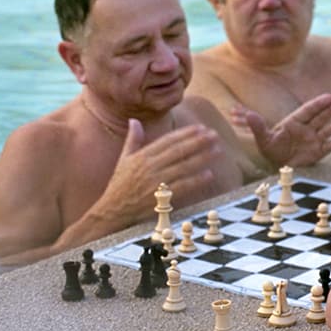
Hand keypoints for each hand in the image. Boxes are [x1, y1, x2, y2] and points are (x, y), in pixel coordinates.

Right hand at [96, 120, 221, 221]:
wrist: (112, 210)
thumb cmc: (119, 184)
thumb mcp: (124, 159)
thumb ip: (133, 139)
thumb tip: (134, 120)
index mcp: (143, 156)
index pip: (168, 141)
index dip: (186, 133)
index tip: (201, 127)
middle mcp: (150, 167)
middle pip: (179, 151)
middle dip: (199, 141)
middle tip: (214, 135)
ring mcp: (156, 183)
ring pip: (183, 167)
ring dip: (202, 158)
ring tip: (217, 150)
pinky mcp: (160, 198)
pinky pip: (182, 187)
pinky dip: (196, 181)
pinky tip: (209, 174)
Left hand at [237, 94, 330, 166]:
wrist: (279, 166)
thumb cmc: (272, 149)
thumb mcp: (263, 139)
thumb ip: (258, 127)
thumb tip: (249, 115)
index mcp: (295, 121)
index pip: (308, 110)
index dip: (319, 103)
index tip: (329, 97)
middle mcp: (307, 128)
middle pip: (321, 116)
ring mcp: (314, 139)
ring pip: (326, 130)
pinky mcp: (318, 152)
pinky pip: (326, 148)